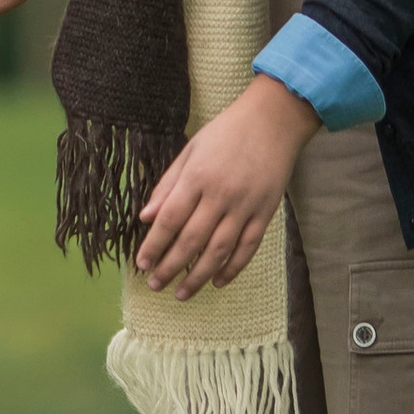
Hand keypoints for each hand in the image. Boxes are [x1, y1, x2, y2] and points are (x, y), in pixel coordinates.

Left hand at [134, 74, 317, 296]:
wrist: (273, 121)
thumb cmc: (225, 132)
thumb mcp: (190, 151)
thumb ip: (167, 185)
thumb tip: (145, 217)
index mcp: (197, 177)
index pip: (169, 219)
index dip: (153, 245)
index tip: (141, 264)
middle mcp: (220, 195)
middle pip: (191, 241)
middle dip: (170, 267)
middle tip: (155, 284)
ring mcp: (245, 206)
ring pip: (219, 251)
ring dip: (198, 276)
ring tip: (182, 293)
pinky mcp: (265, 213)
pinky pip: (247, 248)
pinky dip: (232, 268)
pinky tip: (217, 281)